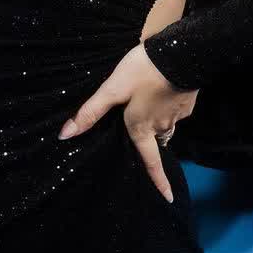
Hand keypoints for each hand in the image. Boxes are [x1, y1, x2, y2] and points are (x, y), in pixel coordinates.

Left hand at [57, 43, 196, 202]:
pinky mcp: (187, 103)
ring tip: (148, 101)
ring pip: (164, 124)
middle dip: (146, 136)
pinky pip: (174, 110)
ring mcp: (178, 115)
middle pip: (153, 139)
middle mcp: (161, 127)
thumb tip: (65, 136)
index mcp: (142, 128)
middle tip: (136, 122)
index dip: (158, 181)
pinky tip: (162, 89)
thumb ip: (90, 112)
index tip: (168, 199)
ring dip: (156, 119)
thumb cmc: (143, 72)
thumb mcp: (112, 89)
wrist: (180, 53)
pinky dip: (167, 105)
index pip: (151, 162)